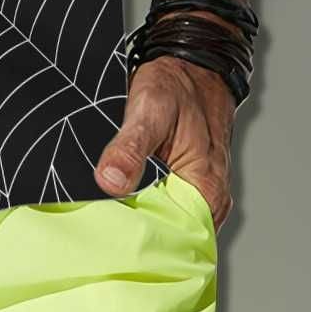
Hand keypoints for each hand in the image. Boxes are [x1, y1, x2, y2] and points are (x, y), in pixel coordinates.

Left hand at [94, 52, 236, 229]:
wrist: (193, 66)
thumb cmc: (178, 85)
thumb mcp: (149, 110)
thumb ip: (129, 148)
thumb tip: (109, 182)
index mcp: (205, 190)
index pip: (175, 241)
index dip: (142, 245)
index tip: (110, 244)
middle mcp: (210, 200)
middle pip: (173, 240)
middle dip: (140, 241)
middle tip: (101, 238)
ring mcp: (201, 196)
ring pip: (171, 227)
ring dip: (143, 227)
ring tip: (108, 227)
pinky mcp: (190, 188)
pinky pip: (170, 212)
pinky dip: (148, 212)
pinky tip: (123, 209)